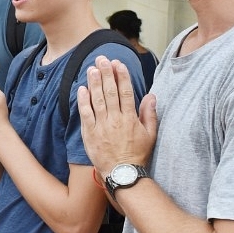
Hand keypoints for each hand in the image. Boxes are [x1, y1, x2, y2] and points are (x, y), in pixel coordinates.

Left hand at [77, 56, 156, 177]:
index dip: (121, 76)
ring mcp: (102, 126)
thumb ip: (150, 114)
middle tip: (101, 59)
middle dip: (106, 73)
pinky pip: (85, 114)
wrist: (123, 174)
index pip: (126, 92)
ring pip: (97, 100)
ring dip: (94, 83)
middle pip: (110, 92)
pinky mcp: (90, 134)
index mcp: (130, 118)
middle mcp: (116, 120)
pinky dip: (83, 101)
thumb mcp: (150, 135)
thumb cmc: (137, 155)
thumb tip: (151, 95)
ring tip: (91, 68)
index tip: (117, 63)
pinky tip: (82, 88)